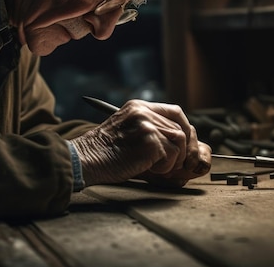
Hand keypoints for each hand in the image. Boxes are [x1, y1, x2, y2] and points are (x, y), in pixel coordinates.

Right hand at [69, 99, 211, 186]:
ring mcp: (147, 125)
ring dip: (172, 160)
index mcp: (138, 107)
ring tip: (153, 165)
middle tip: (176, 164)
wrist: (86, 159)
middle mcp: (144, 112)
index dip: (185, 128)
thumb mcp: (128, 131)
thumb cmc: (104, 152)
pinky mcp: (150, 141)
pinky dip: (164, 167)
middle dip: (185, 149)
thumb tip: (183, 143)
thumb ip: (151, 129)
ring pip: (179, 143)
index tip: (187, 144)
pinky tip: (146, 167)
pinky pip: (172, 156)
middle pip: (181, 129)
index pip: (175, 112)